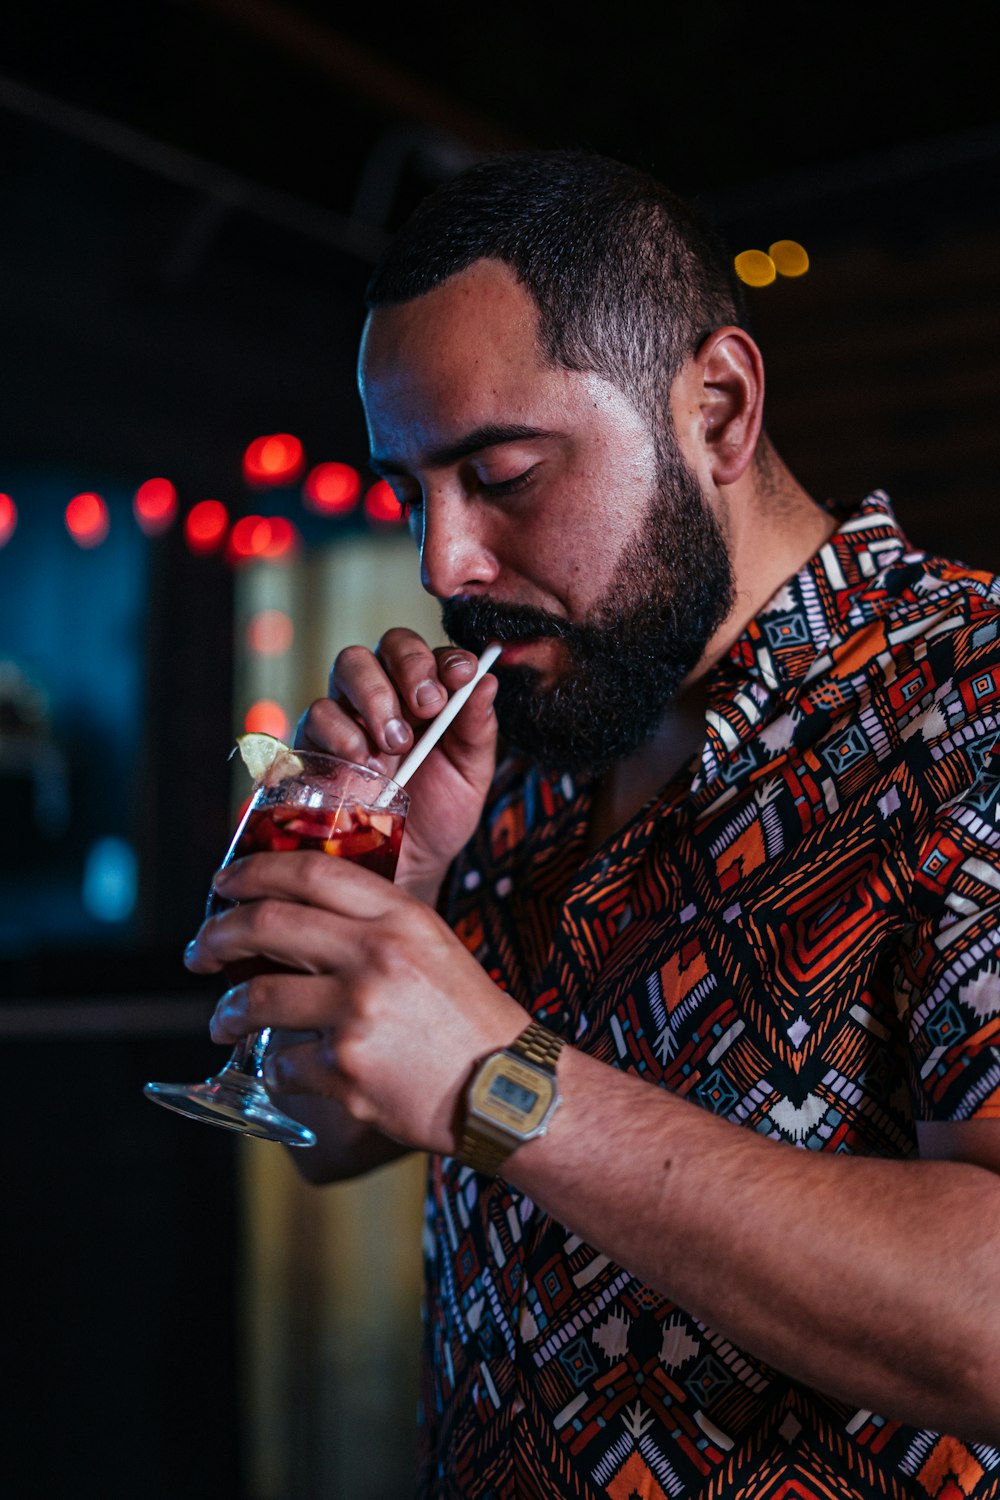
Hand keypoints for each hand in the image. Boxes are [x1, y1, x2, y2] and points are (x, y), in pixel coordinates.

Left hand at [186, 847, 525, 1152]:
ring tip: (223, 1021)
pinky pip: (282, 1063)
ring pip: (257, 999)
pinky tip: (289, 1069)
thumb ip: (373, 924)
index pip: (310, 872)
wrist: (507, 1088)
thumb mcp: (431, 945)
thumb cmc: (468, 1018)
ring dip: (226, 1012)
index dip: (254, 872)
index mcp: (399, 917)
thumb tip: (298, 916)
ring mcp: (357, 1013)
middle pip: (268, 925)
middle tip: (201, 950)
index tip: (223, 884)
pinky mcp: (345, 1069)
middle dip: (218, 936)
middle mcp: (376, 956)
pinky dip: (277, 1068)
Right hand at [296, 628, 498, 901]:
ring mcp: (348, 713)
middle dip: (411, 667)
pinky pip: (318, 712)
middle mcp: (387, 693)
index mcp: (429, 695)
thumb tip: (487, 680)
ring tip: (397, 741)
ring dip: (377, 695)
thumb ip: (477, 730)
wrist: (398, 868)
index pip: (435, 654)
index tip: (462, 675)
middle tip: (428, 706)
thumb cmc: (437, 817)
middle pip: (390, 643)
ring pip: (350, 664)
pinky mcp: (313, 741)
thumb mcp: (470, 777)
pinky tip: (364, 762)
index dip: (448, 658)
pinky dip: (343, 732)